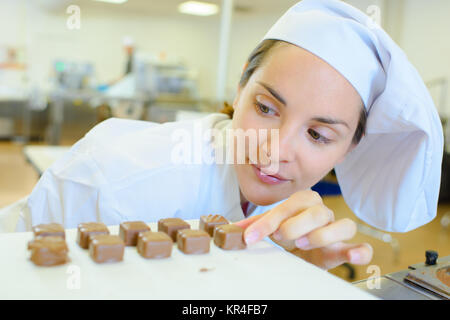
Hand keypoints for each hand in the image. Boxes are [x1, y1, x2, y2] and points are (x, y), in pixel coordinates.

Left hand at [235, 189, 372, 269]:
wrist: (304, 251)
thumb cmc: (288, 235)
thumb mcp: (271, 228)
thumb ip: (255, 227)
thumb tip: (231, 229)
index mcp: (303, 203)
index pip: (289, 206)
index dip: (268, 221)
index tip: (251, 236)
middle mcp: (322, 213)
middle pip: (316, 211)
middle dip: (295, 224)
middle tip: (280, 237)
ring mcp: (337, 230)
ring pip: (342, 225)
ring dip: (322, 235)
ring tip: (304, 244)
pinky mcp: (347, 248)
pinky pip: (363, 246)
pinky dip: (360, 250)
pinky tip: (352, 255)